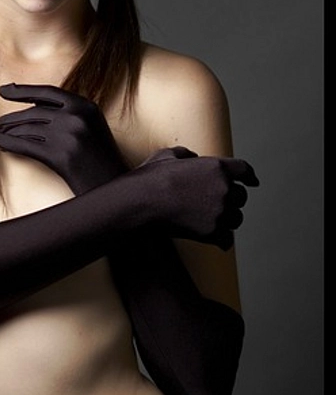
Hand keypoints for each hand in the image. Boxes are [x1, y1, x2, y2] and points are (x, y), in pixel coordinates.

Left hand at [0, 83, 128, 193]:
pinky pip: (25, 145)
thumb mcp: (93, 130)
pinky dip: (6, 143)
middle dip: (13, 118)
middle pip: (35, 112)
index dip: (23, 91)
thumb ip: (71, 116)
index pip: (48, 93)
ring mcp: (68, 136)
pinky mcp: (60, 156)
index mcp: (87, 106)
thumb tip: (36, 110)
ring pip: (27, 128)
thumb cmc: (102, 163)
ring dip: (8, 131)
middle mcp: (77, 117)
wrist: (115, 188)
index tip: (5, 91)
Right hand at [126, 146, 258, 248]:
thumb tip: (191, 157)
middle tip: (219, 205)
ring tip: (214, 222)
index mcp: (216, 167)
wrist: (142, 203)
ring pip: (236, 218)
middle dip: (232, 200)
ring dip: (228, 220)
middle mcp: (223, 188)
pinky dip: (222, 240)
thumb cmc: (150, 179)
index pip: (244, 170)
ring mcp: (219, 211)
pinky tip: (218, 241)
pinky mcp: (212, 231)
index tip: (253, 182)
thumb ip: (184, 154)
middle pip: (241, 197)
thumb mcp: (166, 155)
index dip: (250, 176)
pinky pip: (227, 239)